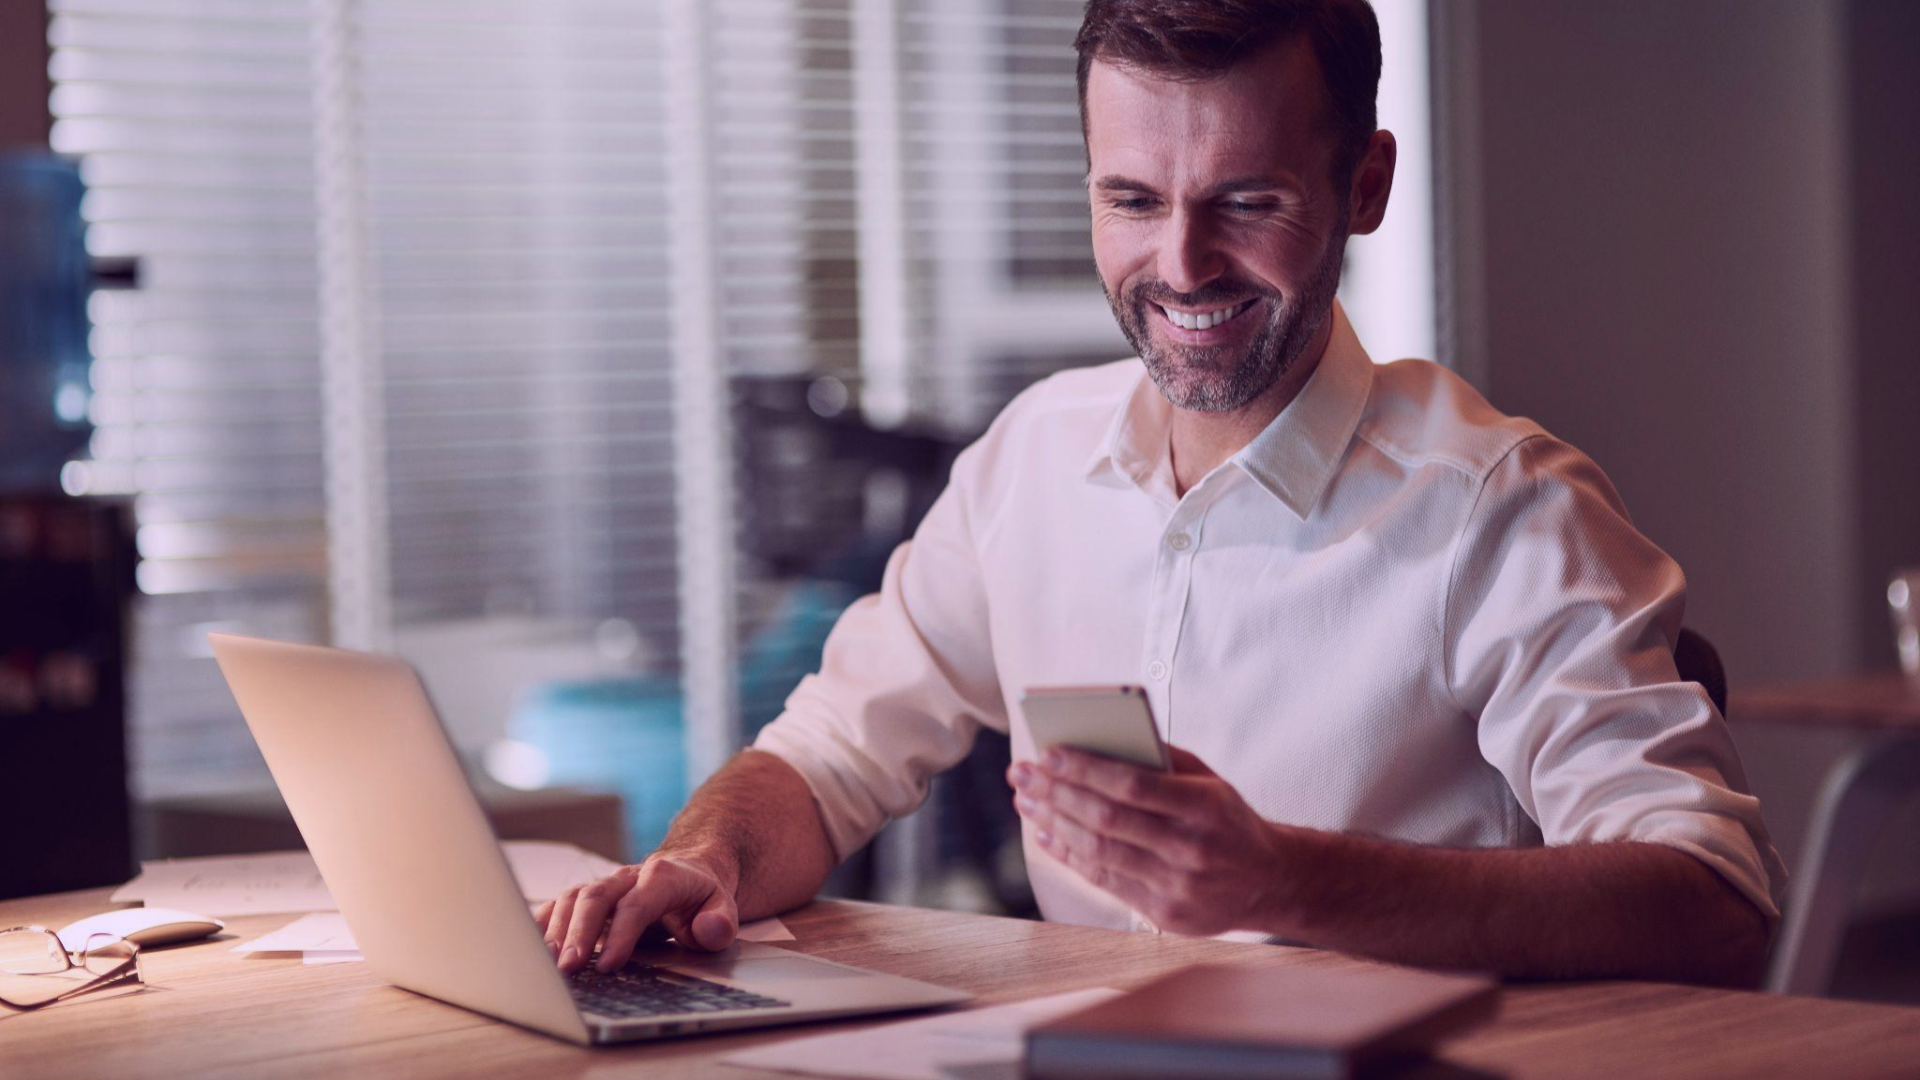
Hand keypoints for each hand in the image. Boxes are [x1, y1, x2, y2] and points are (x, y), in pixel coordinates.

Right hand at [534, 852, 739, 974]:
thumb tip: (708, 930)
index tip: (610, 965)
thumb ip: (721, 921)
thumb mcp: (723, 908)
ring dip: (556, 931)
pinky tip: (529, 947)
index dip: (622, 933)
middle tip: (569, 969)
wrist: (688, 873)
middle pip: (596, 898)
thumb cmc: (701, 899)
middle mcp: (626, 877)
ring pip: (572, 899)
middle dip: (579, 934)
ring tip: (545, 965)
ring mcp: (604, 886)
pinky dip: (542, 924)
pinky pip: (559, 905)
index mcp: (662, 876)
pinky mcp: (587, 898)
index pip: (637, 903)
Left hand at [1008, 746, 1286, 936]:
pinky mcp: (1164, 915)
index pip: (1132, 785)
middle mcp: (1191, 849)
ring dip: (1054, 823)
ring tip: (1026, 800)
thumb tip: (1096, 741)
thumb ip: (1162, 760)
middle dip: (1056, 792)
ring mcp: (1177, 886)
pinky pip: (1105, 881)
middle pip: (1107, 819)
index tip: (1048, 752)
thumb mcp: (1209, 781)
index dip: (1085, 769)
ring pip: (1100, 852)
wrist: (1268, 881)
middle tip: (1022, 773)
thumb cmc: (1226, 819)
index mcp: (1204, 807)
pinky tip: (1046, 834)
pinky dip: (1069, 856)